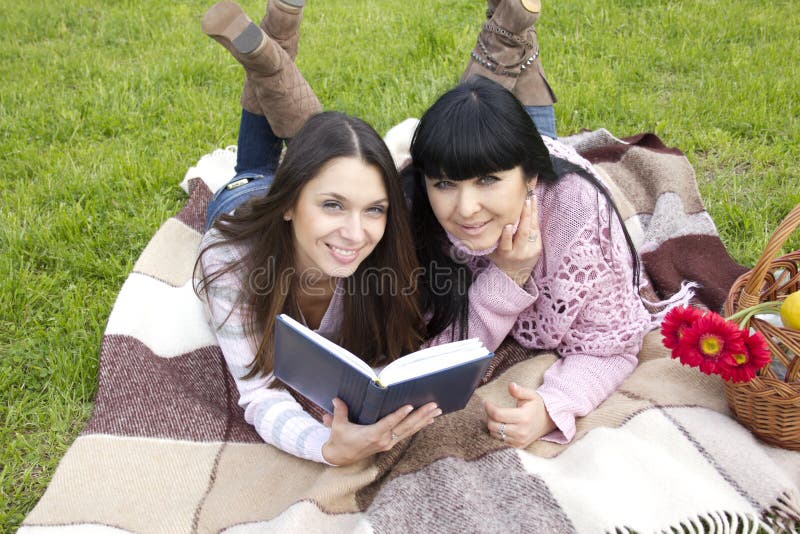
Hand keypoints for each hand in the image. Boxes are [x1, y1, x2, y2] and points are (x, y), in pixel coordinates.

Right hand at [321, 398, 440, 465]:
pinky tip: (428, 420)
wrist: (340, 458)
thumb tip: (337, 398)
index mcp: (372, 435)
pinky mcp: (389, 443)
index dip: (400, 415)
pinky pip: (407, 433)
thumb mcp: (338, 426)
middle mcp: (384, 440)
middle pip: (405, 426)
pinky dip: (418, 426)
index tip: (410, 406)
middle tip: (433, 406)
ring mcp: (388, 443)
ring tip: (436, 411)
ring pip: (409, 430)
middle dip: (421, 415)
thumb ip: (340, 412)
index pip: (389, 423)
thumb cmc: (340, 440)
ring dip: (424, 420)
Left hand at [483, 382, 555, 447]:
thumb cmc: (537, 406)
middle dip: (488, 416)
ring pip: (495, 434)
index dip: (488, 408)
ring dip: (492, 425)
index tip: (486, 402)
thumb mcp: (531, 395)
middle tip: (490, 409)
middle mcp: (521, 431)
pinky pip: (501, 441)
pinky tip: (501, 425)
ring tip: (496, 417)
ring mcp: (520, 440)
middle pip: (493, 426)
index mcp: (523, 417)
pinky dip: (497, 433)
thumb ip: (519, 391)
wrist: (549, 420)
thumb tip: (511, 385)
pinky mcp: (519, 446)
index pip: (497, 414)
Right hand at [487, 195, 541, 286]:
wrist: (515, 274)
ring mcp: (530, 250)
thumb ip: (487, 240)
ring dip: (531, 212)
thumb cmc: (499, 259)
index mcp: (505, 254)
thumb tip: (476, 224)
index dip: (507, 235)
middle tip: (524, 201)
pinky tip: (533, 203)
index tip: (507, 224)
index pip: (506, 244)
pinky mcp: (537, 246)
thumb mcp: (491, 252)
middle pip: (523, 233)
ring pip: (531, 229)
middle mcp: (519, 253)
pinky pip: (536, 228)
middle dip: (524, 216)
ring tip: (530, 197)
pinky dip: (534, 215)